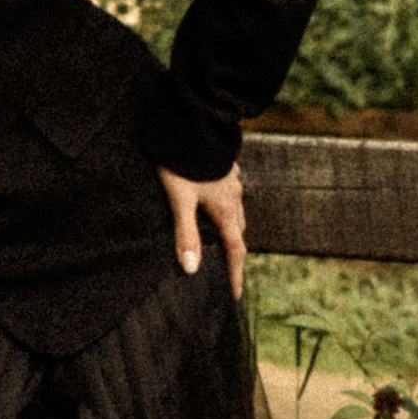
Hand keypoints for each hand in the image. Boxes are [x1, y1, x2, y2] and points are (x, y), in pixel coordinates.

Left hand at [158, 161, 245, 300]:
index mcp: (226, 210)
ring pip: (234, 212)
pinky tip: (212, 204)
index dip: (235, 274)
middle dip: (232, 253)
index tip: (235, 295)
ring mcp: (232, 181)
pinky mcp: (225, 168)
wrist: (193, 123)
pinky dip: (224, 208)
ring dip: (229, 229)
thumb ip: (185, 233)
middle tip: (225, 270)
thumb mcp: (179, 199)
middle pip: (237, 232)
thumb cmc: (183, 162)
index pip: (235, 250)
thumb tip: (191, 269)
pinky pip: (229, 195)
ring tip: (218, 240)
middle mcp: (234, 197)